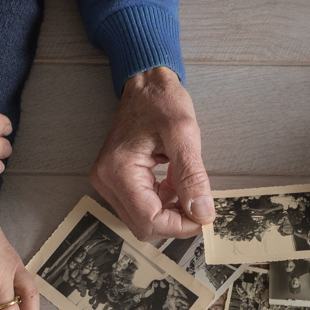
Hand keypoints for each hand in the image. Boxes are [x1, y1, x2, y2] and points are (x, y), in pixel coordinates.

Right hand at [90, 67, 214, 240]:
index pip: (149, 220)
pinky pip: (141, 207)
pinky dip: (162, 202)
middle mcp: (106, 181)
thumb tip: (202, 213)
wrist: (145, 84)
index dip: (180, 226)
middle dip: (175, 220)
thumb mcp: (184, 134)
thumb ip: (192, 177)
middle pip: (144, 226)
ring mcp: (108, 182)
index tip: (204, 216)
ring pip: (143, 220)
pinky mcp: (115, 182)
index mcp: (118, 171)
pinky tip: (172, 182)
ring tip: (183, 184)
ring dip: (169, 211)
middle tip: (198, 202)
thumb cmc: (161, 101)